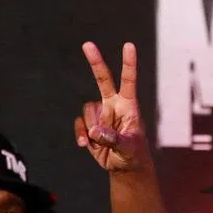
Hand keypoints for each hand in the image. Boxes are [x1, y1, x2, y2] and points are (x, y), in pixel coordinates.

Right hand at [74, 42, 150, 173]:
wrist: (124, 167)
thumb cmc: (133, 155)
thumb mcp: (128, 148)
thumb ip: (113, 139)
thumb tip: (95, 131)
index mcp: (128, 107)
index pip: (128, 82)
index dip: (128, 64)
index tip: (129, 46)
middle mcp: (113, 106)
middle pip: (103, 80)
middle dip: (96, 62)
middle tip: (87, 44)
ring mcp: (101, 114)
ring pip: (88, 109)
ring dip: (92, 126)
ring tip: (104, 142)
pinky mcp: (90, 124)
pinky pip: (79, 123)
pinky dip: (81, 134)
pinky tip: (86, 145)